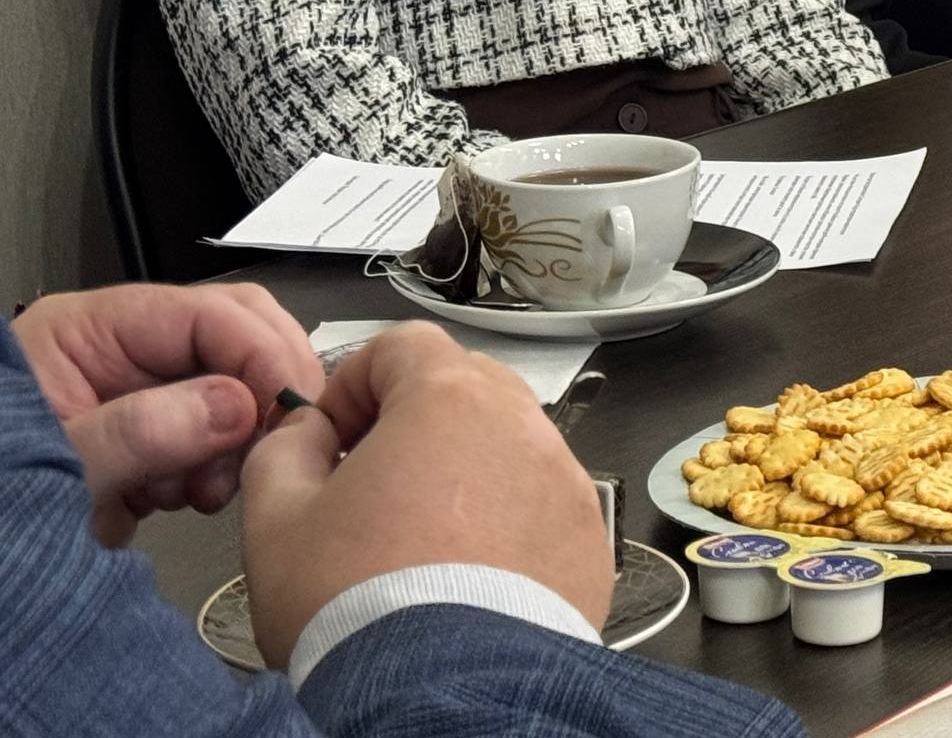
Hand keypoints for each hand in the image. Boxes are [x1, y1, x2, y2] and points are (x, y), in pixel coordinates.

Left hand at [13, 283, 321, 545]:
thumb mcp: (54, 464)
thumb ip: (141, 431)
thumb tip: (238, 406)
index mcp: (88, 331)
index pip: (207, 313)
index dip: (258, 355)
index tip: (285, 410)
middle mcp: (121, 352)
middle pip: (234, 332)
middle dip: (263, 385)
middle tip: (276, 440)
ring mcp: (139, 394)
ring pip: (235, 384)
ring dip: (243, 434)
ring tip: (210, 487)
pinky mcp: (150, 440)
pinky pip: (216, 433)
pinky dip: (221, 465)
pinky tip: (192, 496)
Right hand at [240, 321, 611, 668]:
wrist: (438, 693)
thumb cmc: (357, 605)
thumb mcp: (275, 519)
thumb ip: (283, 449)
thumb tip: (305, 431)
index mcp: (448, 399)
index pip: (403, 345)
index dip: (355, 382)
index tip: (330, 434)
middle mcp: (521, 426)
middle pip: (464, 389)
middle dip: (412, 424)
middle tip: (368, 484)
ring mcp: (565, 482)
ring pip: (506, 451)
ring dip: (462, 477)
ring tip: (416, 542)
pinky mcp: (588, 539)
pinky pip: (541, 509)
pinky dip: (506, 527)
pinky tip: (466, 576)